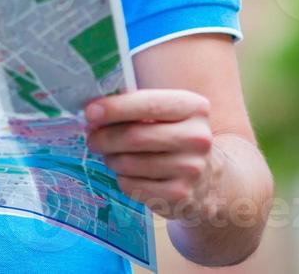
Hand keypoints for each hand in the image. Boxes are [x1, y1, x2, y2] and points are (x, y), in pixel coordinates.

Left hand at [85, 90, 214, 220]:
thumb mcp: (167, 114)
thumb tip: (94, 112)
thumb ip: (135, 106)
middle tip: (92, 138)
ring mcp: (191, 169)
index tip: (90, 112)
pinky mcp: (180, 195)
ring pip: (130, 163)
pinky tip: (128, 174)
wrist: (209, 178)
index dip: (115, 108)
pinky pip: (133, 186)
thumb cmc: (174, 137)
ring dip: (112, 159)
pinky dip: (122, 179)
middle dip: (104, 137)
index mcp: (194, 108)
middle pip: (135, 136)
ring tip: (112, 156)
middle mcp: (198, 138)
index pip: (149, 104)